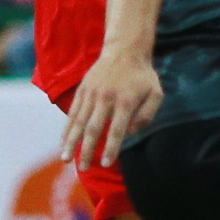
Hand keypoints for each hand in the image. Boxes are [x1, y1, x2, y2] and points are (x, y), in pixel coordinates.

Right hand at [59, 49, 162, 170]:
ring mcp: (91, 94)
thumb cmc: (143, 77)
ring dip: (71, 142)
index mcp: (125, 101)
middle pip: (93, 129)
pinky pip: (72, 112)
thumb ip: (147, 115)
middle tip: (83, 168)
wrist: (125, 51)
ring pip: (78, 122)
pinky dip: (67, 129)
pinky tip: (63, 142)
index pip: (117, 130)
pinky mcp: (82, 90)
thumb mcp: (155, 94)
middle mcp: (106, 98)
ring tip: (66, 159)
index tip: (107, 163)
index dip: (112, 148)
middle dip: (87, 150)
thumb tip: (131, 133)